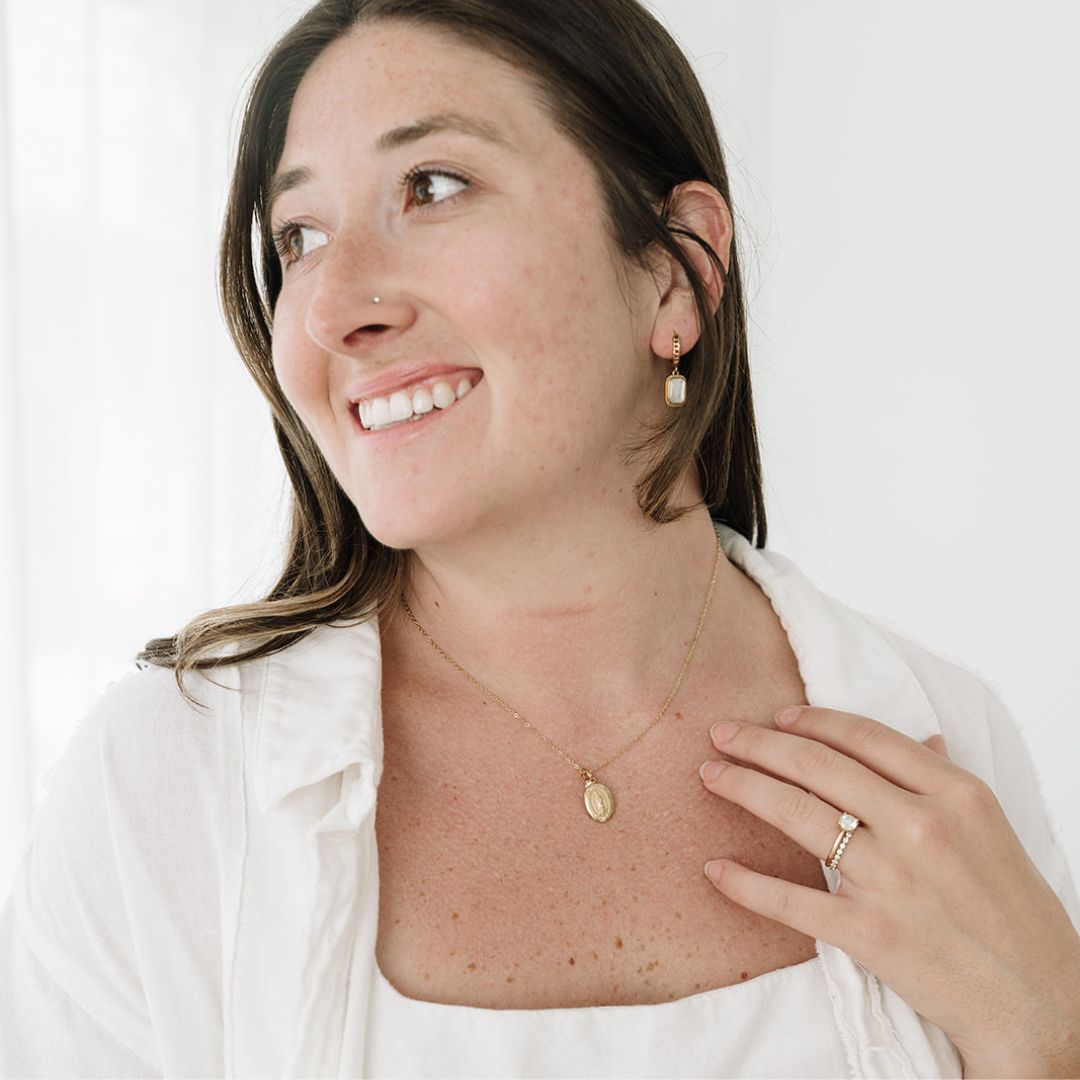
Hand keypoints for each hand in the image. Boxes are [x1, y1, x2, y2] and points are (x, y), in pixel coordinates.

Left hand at [697, 706, 1079, 1077]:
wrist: (1038, 1002)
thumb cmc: (1015, 910)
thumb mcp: (991, 827)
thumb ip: (945, 779)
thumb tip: (922, 737)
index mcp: (953, 792)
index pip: (864, 736)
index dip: (811, 721)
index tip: (777, 717)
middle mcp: (919, 825)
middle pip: (818, 766)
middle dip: (760, 743)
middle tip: (722, 734)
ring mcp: (890, 878)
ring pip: (796, 815)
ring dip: (743, 789)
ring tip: (711, 775)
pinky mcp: (868, 932)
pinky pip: (791, 900)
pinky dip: (747, 884)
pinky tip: (716, 869)